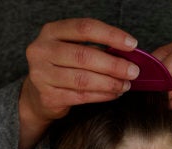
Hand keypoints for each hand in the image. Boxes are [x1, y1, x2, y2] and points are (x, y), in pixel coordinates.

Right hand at [18, 18, 139, 148]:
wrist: (38, 95)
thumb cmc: (63, 67)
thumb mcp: (73, 49)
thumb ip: (95, 47)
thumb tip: (128, 54)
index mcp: (51, 31)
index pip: (84, 28)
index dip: (111, 35)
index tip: (132, 44)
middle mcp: (41, 50)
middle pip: (84, 55)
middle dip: (114, 64)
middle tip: (133, 71)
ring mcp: (41, 75)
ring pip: (83, 79)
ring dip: (109, 83)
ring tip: (125, 85)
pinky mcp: (48, 97)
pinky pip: (81, 96)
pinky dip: (101, 96)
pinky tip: (113, 94)